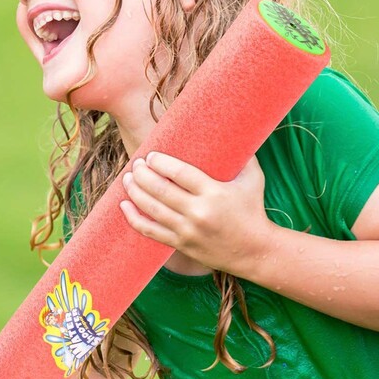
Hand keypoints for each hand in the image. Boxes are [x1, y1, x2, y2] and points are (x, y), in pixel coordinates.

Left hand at [119, 152, 272, 276]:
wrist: (254, 250)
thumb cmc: (253, 209)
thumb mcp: (253, 179)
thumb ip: (244, 154)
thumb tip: (235, 127)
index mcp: (214, 193)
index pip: (180, 173)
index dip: (161, 163)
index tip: (150, 156)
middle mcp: (199, 212)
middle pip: (161, 190)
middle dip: (143, 175)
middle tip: (135, 165)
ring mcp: (188, 230)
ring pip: (152, 209)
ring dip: (135, 192)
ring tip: (128, 179)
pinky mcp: (181, 244)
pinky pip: (151, 231)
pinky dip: (134, 218)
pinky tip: (124, 206)